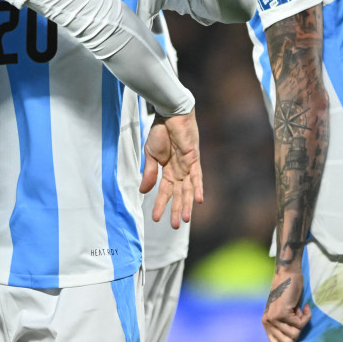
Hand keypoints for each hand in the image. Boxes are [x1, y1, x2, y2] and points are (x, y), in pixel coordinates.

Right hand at [140, 112, 203, 227]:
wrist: (168, 115)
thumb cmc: (159, 132)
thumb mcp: (150, 155)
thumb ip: (149, 173)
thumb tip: (143, 191)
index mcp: (167, 170)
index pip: (165, 192)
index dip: (160, 205)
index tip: (155, 219)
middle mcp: (179, 171)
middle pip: (179, 195)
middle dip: (177, 210)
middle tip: (175, 226)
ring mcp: (188, 166)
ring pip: (188, 190)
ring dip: (187, 204)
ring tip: (185, 219)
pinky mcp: (194, 159)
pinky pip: (197, 177)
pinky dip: (198, 188)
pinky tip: (198, 201)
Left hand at [262, 267, 310, 341]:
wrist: (287, 276)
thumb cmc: (288, 294)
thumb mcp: (282, 313)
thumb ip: (283, 326)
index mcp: (266, 324)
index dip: (288, 341)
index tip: (293, 329)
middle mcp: (268, 322)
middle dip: (297, 333)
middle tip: (296, 319)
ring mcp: (274, 318)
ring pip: (295, 334)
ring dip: (301, 323)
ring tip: (297, 311)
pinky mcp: (282, 313)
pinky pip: (301, 324)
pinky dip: (306, 315)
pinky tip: (303, 306)